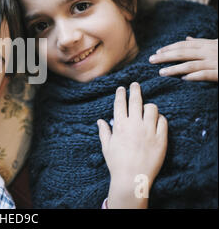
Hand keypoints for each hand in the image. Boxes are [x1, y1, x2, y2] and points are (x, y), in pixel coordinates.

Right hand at [97, 82, 167, 208]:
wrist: (132, 178)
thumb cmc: (117, 163)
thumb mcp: (106, 146)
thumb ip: (104, 131)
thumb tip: (100, 121)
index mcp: (120, 125)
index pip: (120, 103)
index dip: (121, 93)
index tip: (121, 88)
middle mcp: (134, 125)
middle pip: (136, 100)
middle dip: (135, 90)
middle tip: (135, 85)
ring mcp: (149, 131)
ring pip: (152, 108)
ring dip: (149, 106)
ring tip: (147, 107)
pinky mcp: (160, 138)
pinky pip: (163, 121)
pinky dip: (160, 118)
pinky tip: (157, 120)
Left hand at [149, 37, 217, 81]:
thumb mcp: (216, 44)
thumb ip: (202, 42)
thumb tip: (187, 38)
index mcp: (208, 45)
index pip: (184, 45)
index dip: (169, 48)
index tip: (157, 52)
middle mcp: (209, 52)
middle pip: (183, 53)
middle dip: (166, 56)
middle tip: (151, 60)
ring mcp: (215, 62)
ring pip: (191, 65)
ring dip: (175, 69)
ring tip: (161, 72)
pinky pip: (206, 75)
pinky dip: (194, 76)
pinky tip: (183, 79)